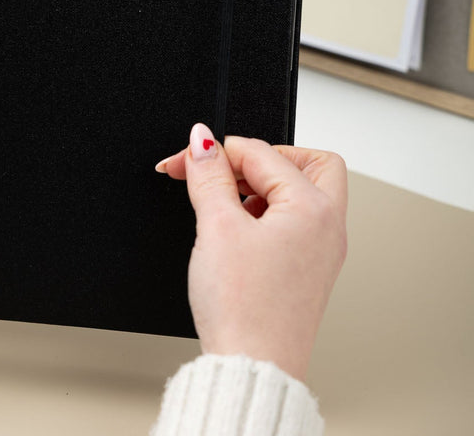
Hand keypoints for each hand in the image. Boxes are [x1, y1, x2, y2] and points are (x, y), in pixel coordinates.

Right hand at [156, 125, 346, 380]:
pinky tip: (234, 228)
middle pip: (304, 161)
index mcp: (313, 208)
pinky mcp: (306, 267)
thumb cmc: (245, 309)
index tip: (182, 161)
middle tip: (221, 171)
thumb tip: (202, 140)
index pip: (260, 152)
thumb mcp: (217, 227)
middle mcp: (327, 225)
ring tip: (221, 204)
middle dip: (259, 158)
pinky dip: (263, 212)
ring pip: (298, 190)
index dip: (214, 152)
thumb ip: (209, 175)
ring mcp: (320, 248)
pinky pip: (291, 220)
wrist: (252, 368)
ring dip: (259, 186)